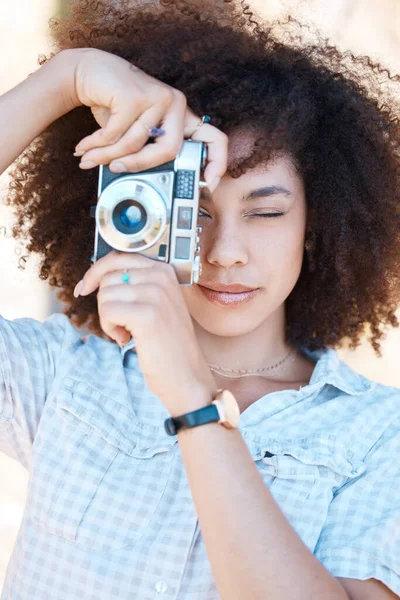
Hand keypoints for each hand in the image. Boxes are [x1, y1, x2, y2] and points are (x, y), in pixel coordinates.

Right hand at [64, 47, 226, 190]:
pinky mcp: (136, 95)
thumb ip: (147, 153)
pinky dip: (96, 144)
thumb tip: (148, 188)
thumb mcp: (138, 134)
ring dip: (107, 155)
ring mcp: (158, 97)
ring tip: (90, 158)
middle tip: (115, 170)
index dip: (217, 163)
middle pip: (169, 151)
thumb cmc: (116, 108)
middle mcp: (176, 104)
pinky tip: (85, 147)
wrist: (90, 72)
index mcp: (182, 117)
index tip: (209, 184)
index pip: (214, 139)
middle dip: (138, 166)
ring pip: (136, 144)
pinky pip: (116, 134)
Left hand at [75, 250, 217, 414]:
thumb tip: (94, 277)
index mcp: (164, 270)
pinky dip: (110, 329)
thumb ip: (134, 284)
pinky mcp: (146, 315)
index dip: (95, 271)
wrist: (186, 375)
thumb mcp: (155, 303)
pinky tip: (127, 339)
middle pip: (107, 277)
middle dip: (106, 303)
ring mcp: (156, 294)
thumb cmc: (167, 343)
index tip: (84, 287)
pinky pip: (107, 312)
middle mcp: (162, 277)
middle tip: (122, 323)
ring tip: (129, 332)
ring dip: (108, 319)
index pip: (118, 256)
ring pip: (105, 295)